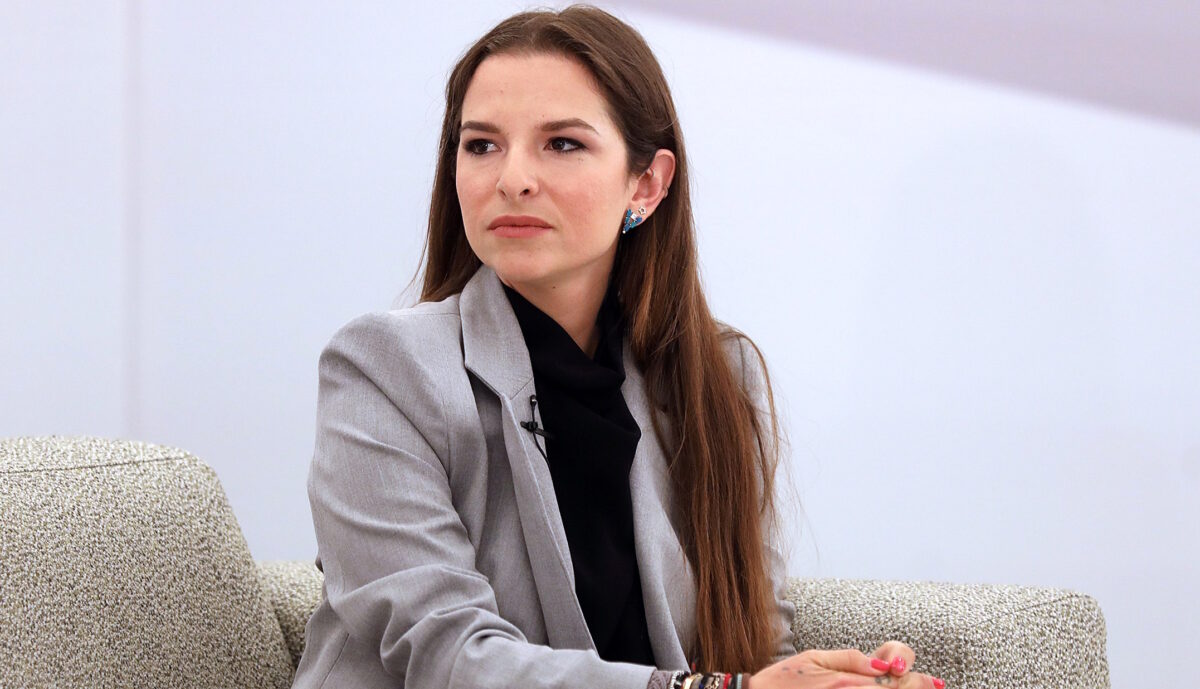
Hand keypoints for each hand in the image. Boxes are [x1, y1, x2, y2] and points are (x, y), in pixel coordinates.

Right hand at [748, 647, 944, 688]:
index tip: (932, 681)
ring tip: (921, 688)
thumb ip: (850, 659)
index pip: (896, 680)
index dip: (918, 680)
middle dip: (916, 688)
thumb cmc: (781, 682)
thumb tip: (882, 663)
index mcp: (847, 683)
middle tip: (932, 685)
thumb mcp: (813, 658)